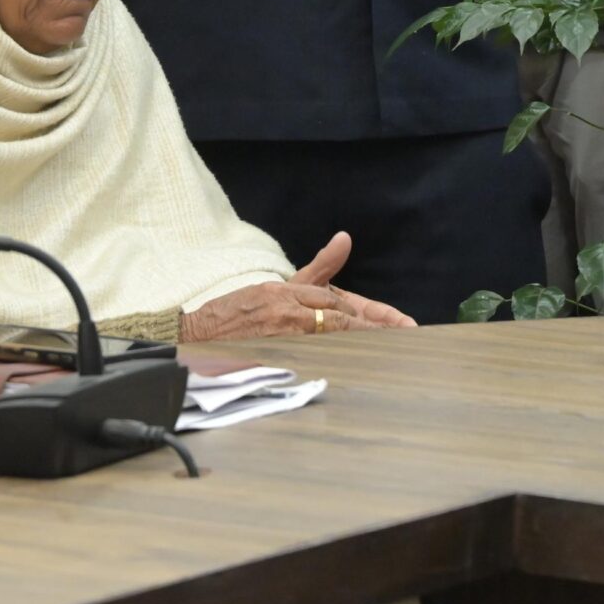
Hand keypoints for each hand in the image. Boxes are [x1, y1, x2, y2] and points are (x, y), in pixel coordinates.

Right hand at [179, 232, 414, 339]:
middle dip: (376, 329)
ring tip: (390, 352)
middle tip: (407, 338)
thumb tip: (345, 238)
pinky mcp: (269, 347)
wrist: (196, 334)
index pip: (344, 302)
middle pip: (343, 318)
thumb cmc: (239, 312)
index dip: (376, 316)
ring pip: (329, 334)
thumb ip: (317, 267)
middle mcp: (290, 307)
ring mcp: (280, 329)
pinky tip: (351, 365)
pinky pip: (308, 353)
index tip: (403, 326)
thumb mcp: (280, 285)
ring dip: (360, 342)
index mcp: (294, 291)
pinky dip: (331, 357)